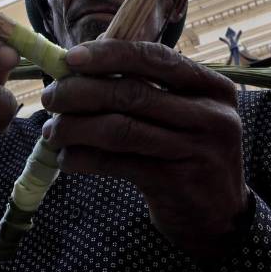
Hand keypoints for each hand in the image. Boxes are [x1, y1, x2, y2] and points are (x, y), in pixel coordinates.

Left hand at [39, 40, 250, 259]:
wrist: (220, 217)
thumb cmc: (190, 155)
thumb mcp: (186, 116)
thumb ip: (149, 90)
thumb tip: (82, 64)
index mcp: (213, 87)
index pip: (155, 58)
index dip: (109, 55)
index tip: (70, 58)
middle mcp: (211, 115)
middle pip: (132, 92)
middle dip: (81, 92)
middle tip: (50, 98)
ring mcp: (195, 150)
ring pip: (120, 129)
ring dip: (76, 127)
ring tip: (52, 131)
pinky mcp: (175, 182)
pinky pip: (117, 163)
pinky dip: (84, 158)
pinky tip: (66, 158)